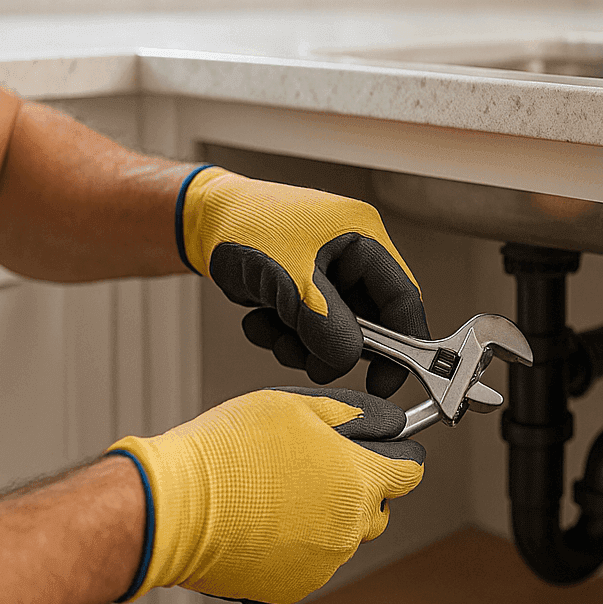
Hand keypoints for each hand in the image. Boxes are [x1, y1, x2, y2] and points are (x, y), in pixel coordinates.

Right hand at [107, 386, 423, 603]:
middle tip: (320, 466)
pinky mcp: (292, 587)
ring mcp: (322, 562)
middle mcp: (349, 528)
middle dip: (362, 486)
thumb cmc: (226, 452)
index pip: (411, 469)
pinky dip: (300, 545)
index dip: (399, 453)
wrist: (172, 507)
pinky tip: (266, 521)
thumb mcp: (296, 407)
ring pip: (346, 537)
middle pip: (380, 506)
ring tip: (282, 493)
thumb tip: (383, 421)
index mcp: (358, 480)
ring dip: (330, 516)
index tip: (386, 448)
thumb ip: (351, 414)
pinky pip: (313, 563)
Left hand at [179, 166, 426, 394]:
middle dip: (336, 347)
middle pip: (367, 322)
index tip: (386, 381)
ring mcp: (326, 277)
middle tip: (313, 363)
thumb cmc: (245, 224)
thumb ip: (324, 321)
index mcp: (364, 239)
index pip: (402, 298)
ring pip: (334, 333)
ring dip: (303, 345)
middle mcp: (350, 258)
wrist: (200, 222)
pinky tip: (260, 322)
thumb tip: (349, 358)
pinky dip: (284, 337)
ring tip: (273, 331)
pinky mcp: (302, 292)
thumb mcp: (290, 277)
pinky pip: (307, 331)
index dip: (402, 343)